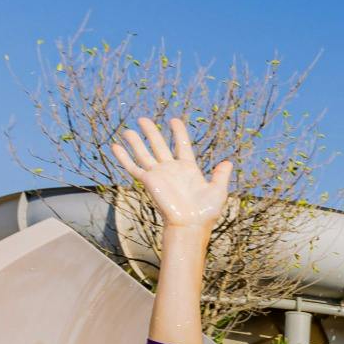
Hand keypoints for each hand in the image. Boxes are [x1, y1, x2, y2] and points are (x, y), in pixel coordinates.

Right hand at [111, 117, 231, 232]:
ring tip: (128, 131)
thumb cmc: (205, 212)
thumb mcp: (218, 191)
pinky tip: (116, 147)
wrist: (190, 225)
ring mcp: (159, 174)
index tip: (173, 120)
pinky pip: (133, 167)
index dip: (178, 132)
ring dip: (135, 142)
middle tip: (143, 119)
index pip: (181, 145)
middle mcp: (171, 169)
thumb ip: (220, 176)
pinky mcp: (149, 181)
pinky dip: (124, 158)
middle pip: (159, 146)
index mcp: (188, 168)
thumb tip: (228, 162)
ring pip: (144, 154)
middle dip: (151, 132)